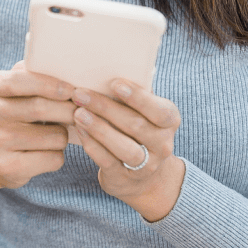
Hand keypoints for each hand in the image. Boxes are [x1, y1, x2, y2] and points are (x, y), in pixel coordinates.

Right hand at [0, 60, 76, 189]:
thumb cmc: (17, 113)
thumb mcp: (18, 90)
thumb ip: (36, 74)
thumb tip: (71, 70)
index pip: (19, 81)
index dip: (49, 84)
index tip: (72, 90)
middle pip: (39, 108)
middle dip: (69, 109)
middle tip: (84, 110)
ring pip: (52, 136)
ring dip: (64, 135)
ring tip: (59, 133)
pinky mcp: (5, 167)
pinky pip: (51, 159)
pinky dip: (58, 155)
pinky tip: (49, 151)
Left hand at [71, 79, 181, 205]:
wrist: (144, 176)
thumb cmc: (138, 128)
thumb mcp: (144, 111)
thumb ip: (135, 94)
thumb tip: (109, 68)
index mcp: (170, 121)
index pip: (159, 110)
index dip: (138, 97)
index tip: (114, 83)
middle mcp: (162, 144)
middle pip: (135, 125)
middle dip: (105, 108)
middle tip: (80, 93)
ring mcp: (146, 165)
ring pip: (123, 147)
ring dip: (98, 128)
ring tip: (78, 113)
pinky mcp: (124, 179)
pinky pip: (108, 161)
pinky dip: (92, 145)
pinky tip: (79, 130)